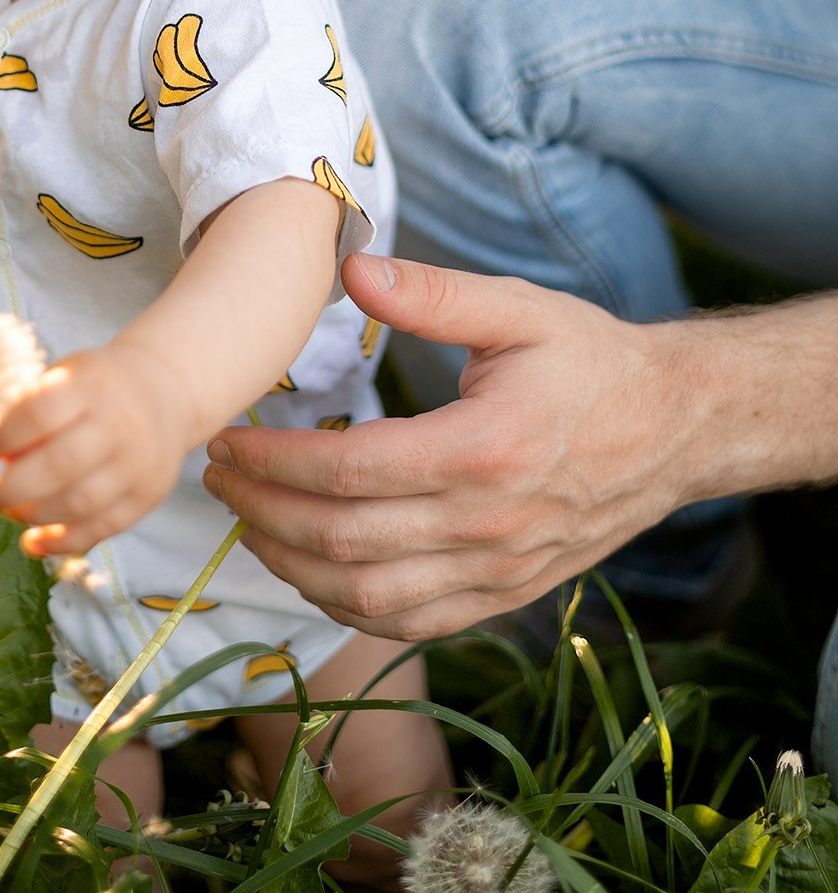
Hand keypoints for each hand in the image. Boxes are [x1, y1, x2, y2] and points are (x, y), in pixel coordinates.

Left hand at [0, 342, 188, 555]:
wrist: (164, 394)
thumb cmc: (97, 389)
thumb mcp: (67, 376)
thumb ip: (31, 409)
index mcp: (91, 387)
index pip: (41, 414)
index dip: (7, 436)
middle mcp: (118, 426)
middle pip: (59, 465)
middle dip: (11, 488)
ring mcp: (136, 464)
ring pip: (79, 504)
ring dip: (32, 516)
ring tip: (8, 512)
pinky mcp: (146, 496)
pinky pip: (101, 528)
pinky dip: (62, 542)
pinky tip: (34, 542)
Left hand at [203, 253, 700, 639]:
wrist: (675, 429)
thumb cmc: (589, 361)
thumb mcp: (519, 308)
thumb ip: (431, 292)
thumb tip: (350, 268)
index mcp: (484, 450)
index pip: (349, 471)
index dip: (273, 463)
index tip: (227, 440)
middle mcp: (488, 524)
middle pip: (343, 541)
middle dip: (263, 513)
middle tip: (216, 479)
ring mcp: (498, 571)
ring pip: (368, 598)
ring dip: (292, 567)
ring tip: (249, 522)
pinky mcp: (504, 596)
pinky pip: (410, 624)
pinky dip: (346, 607)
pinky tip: (310, 569)